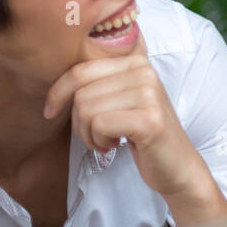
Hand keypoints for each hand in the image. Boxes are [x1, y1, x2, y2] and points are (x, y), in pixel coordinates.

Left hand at [44, 33, 206, 204]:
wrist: (176, 165)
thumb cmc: (142, 133)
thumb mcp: (122, 98)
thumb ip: (99, 81)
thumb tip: (56, 80)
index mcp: (137, 62)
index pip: (81, 70)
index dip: (58, 92)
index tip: (50, 112)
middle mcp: (145, 72)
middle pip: (81, 94)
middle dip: (78, 122)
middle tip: (96, 135)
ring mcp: (149, 94)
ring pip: (86, 110)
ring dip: (88, 134)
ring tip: (107, 140)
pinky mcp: (149, 120)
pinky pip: (99, 125)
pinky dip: (98, 141)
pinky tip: (115, 145)